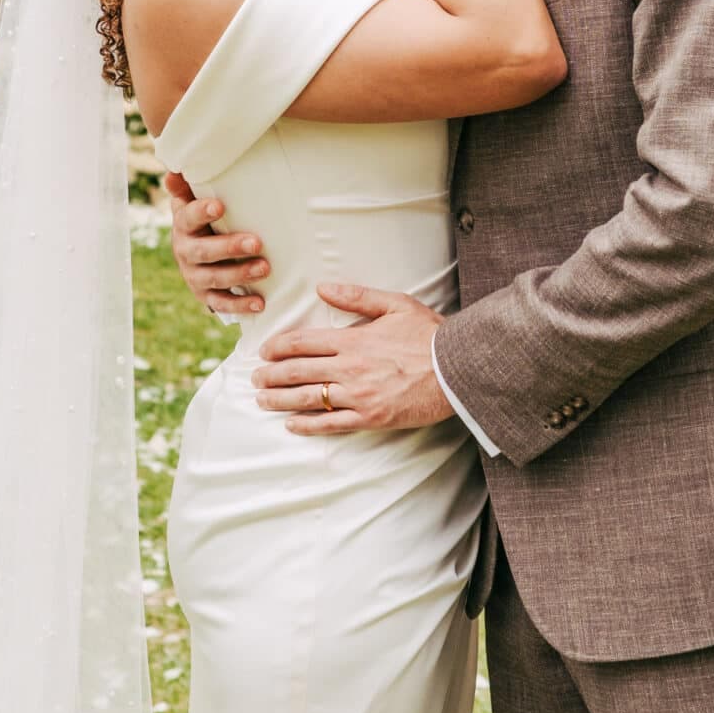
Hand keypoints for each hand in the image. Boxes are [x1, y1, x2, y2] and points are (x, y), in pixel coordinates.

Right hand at [165, 171, 271, 317]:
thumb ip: (187, 184)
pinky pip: (221, 303)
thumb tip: (174, 171)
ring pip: (214, 278)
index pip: (188, 217)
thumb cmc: (203, 218)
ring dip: (240, 274)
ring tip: (264, 268)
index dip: (202, 212)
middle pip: (204, 251)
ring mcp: (194, 276)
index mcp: (183, 225)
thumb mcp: (194, 199)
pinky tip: (260, 302)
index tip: (220, 206)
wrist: (195, 251)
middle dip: (230, 247)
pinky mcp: (205, 295)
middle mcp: (185, 251)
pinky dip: (240, 304)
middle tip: (257, 242)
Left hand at [254, 282, 455, 433]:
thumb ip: (357, 296)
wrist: (458, 370)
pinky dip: (307, 425)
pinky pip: (331, 424)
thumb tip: (322, 287)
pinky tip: (292, 425)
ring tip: (263, 402)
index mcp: (353, 339)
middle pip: (297, 372)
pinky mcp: (370, 417)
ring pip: (308, 399)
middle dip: (270, 376)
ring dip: (280, 401)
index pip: (302, 343)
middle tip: (255, 379)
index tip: (264, 352)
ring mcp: (358, 395)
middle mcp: (350, 368)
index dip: (277, 348)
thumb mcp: (395, 304)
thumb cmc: (429, 335)